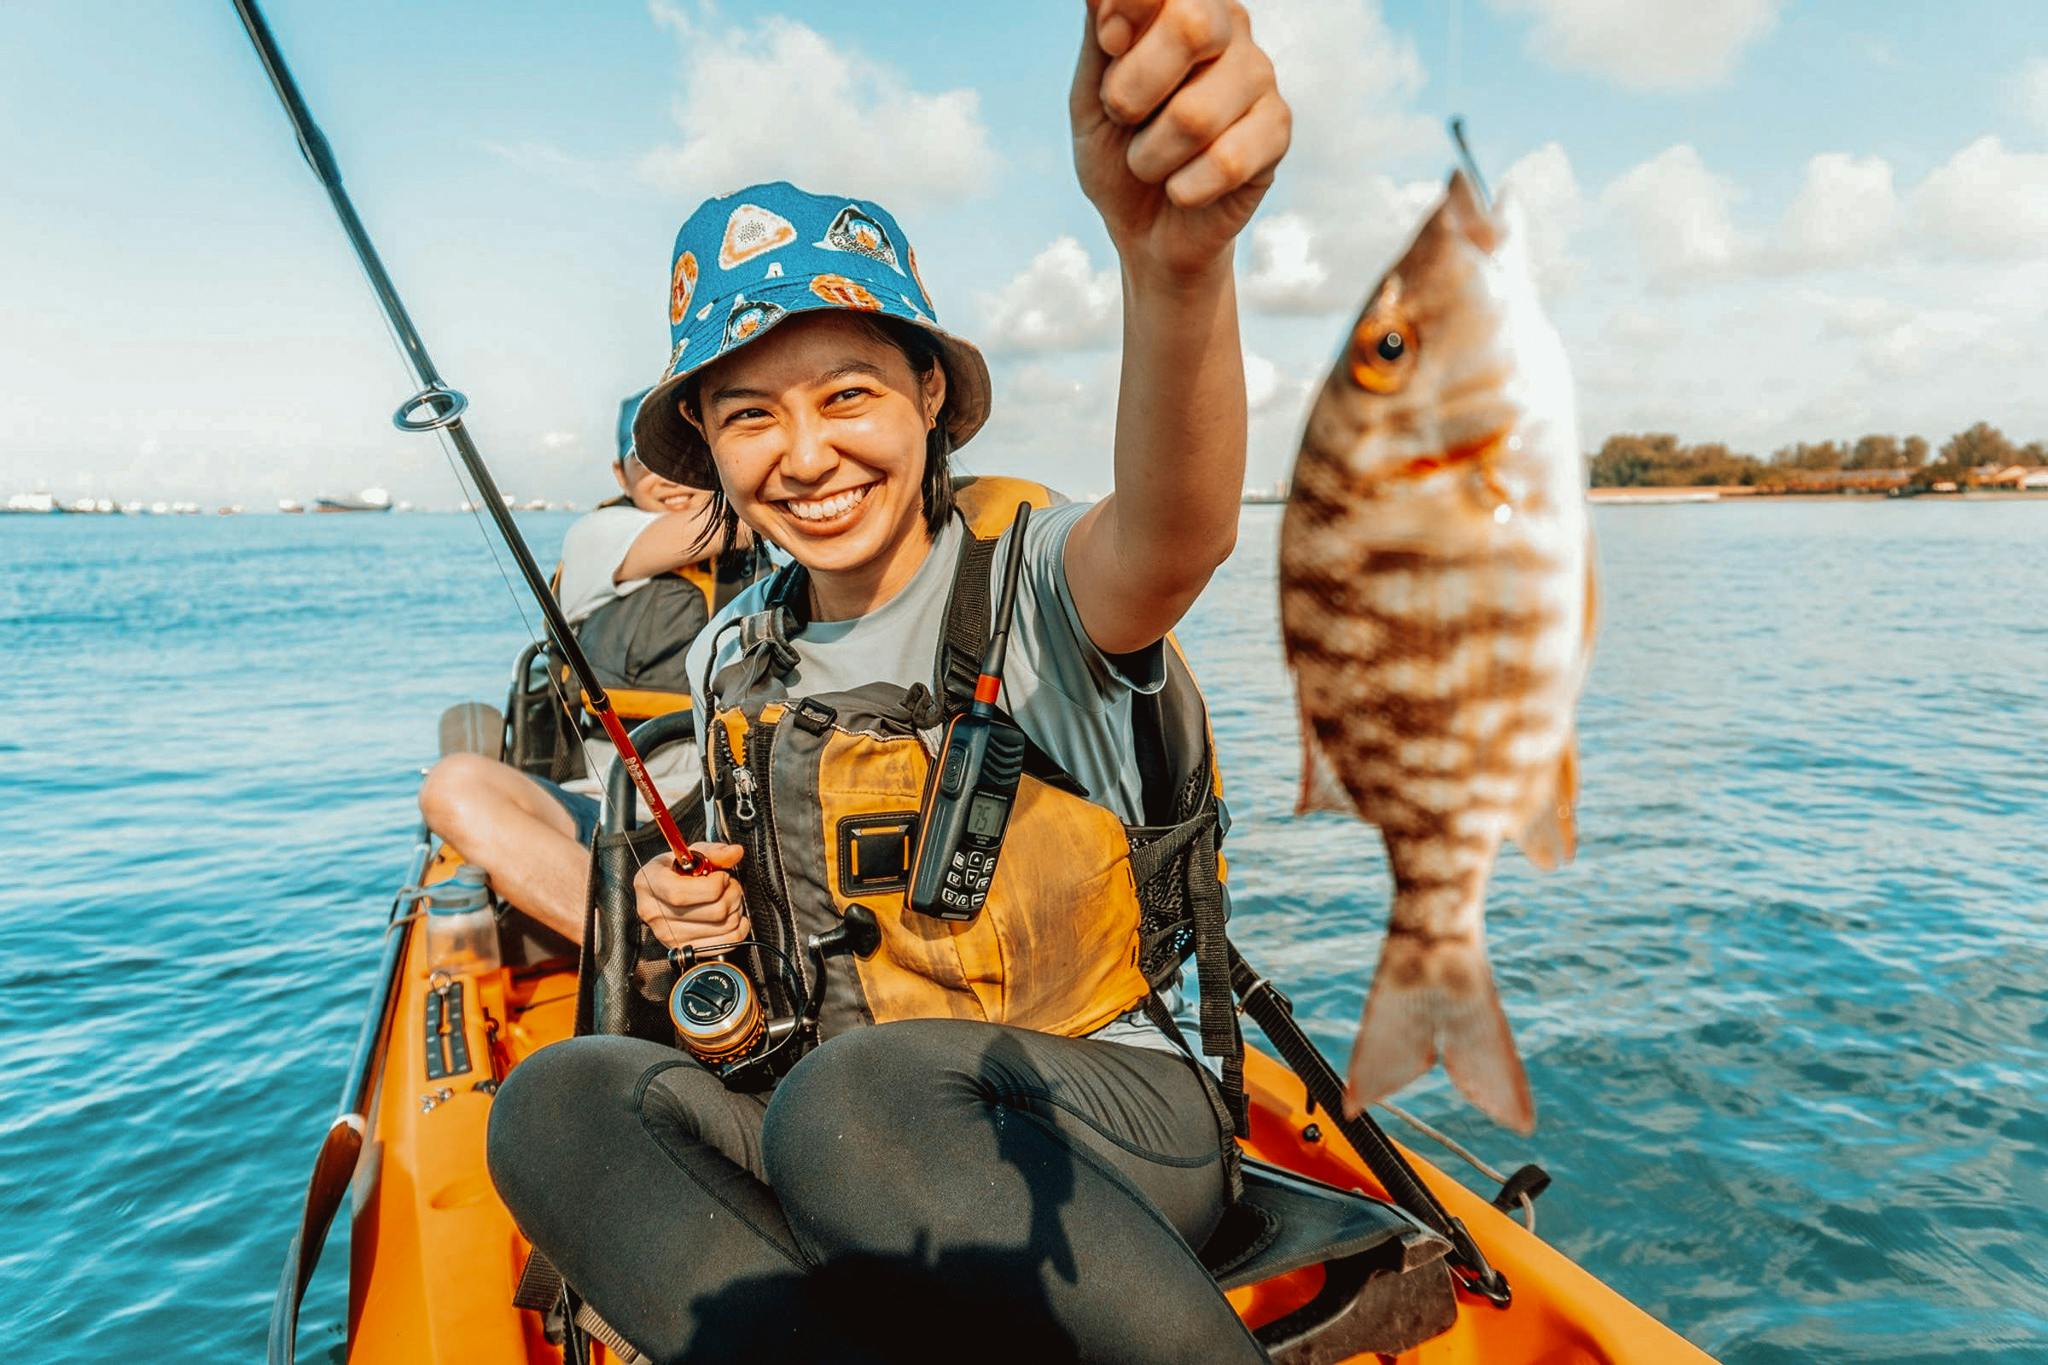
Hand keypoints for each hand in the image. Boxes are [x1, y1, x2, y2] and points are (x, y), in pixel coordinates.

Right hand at [634, 842, 750, 951]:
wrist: (663, 892)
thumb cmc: (675, 871)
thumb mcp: (690, 854)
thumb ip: (714, 852)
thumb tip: (735, 852)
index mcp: (650, 883)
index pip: (682, 894)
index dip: (713, 885)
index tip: (722, 876)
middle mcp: (654, 913)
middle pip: (712, 912)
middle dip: (733, 894)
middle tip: (731, 886)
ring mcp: (668, 935)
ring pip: (722, 927)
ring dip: (736, 910)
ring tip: (730, 899)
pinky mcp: (684, 949)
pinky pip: (725, 943)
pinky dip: (738, 929)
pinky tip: (732, 917)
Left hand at [1070, 0, 1289, 279]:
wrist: (1146, 228)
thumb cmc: (1117, 149)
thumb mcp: (1091, 95)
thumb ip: (1100, 36)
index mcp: (1181, 3)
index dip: (1127, 8)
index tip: (1108, 44)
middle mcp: (1229, 25)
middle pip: (1191, 26)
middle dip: (1132, 88)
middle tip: (1122, 116)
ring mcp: (1259, 75)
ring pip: (1196, 114)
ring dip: (1150, 157)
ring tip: (1150, 162)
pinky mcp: (1278, 129)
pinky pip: (1226, 162)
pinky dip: (1184, 189)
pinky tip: (1183, 189)